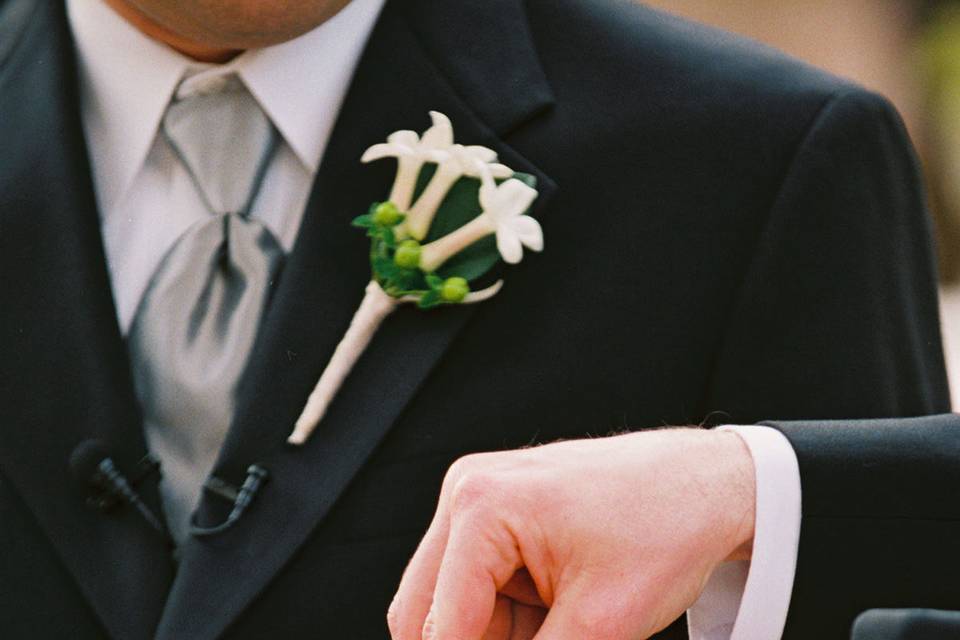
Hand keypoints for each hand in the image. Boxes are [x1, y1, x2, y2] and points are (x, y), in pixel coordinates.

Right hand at [387, 428, 755, 639]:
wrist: (710, 484)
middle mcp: (469, 492)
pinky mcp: (501, 510)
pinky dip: (509, 618)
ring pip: (451, 604)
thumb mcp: (603, 625)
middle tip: (546, 638)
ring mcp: (483, 497)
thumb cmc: (668, 524)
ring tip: (567, 623)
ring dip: (495, 635)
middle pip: (425, 612)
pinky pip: (479, 586)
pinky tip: (559, 614)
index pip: (440, 626)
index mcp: (482, 505)